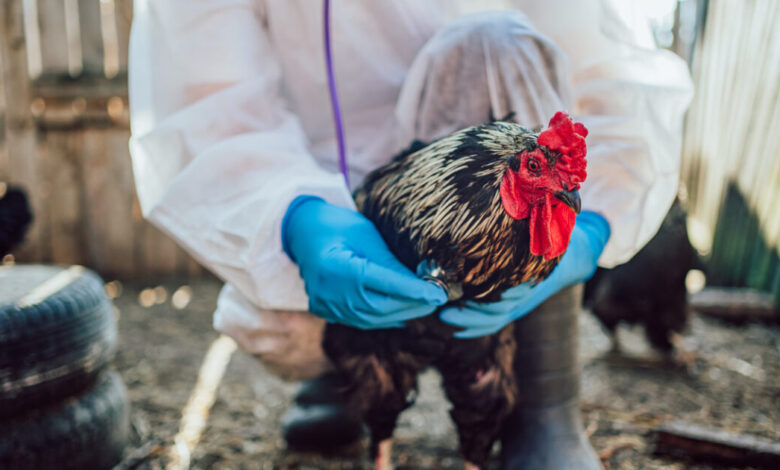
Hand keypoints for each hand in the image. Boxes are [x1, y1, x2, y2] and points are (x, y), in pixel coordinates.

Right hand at [282, 196, 446, 327]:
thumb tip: (423, 281)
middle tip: (436, 299)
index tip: (440, 294)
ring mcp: (325, 306)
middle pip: (381, 307)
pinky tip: (401, 312)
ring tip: (423, 305)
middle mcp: (330, 293)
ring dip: (401, 313)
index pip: (386, 284)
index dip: (415, 291)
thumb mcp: (368, 236)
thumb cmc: (339, 227)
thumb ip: (391, 263)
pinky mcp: (325, 312)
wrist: (302, 232)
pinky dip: (383, 318)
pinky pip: (360, 321)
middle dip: (412, 305)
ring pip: (372, 319)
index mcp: (338, 268)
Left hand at [439, 211, 609, 337]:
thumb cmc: (553, 236)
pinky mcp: (513, 305)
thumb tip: (523, 195)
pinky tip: (458, 329)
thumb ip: (534, 219)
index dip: (487, 297)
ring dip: (469, 322)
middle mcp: (525, 293)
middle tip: (444, 310)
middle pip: (497, 311)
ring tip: (444, 317)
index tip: (464, 293)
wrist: (575, 258)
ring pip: (495, 319)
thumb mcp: (546, 226)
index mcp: (532, 274)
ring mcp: (520, 302)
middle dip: (471, 313)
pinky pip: (495, 322)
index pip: (508, 294)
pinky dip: (477, 328)